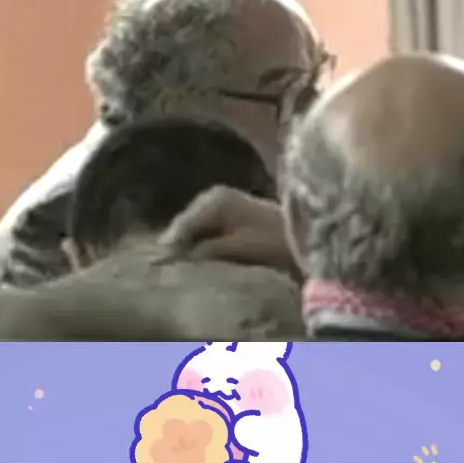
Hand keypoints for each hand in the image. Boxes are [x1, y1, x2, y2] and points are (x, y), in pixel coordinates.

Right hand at [160, 186, 302, 280]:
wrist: (303, 229)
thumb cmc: (271, 240)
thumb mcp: (236, 247)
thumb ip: (205, 250)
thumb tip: (178, 258)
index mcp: (213, 201)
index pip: (181, 226)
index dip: (171, 247)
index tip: (161, 267)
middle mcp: (212, 195)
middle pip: (184, 223)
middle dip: (177, 243)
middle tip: (166, 267)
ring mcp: (219, 199)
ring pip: (193, 224)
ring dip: (187, 241)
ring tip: (179, 263)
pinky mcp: (227, 207)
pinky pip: (203, 224)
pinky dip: (199, 237)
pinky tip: (197, 253)